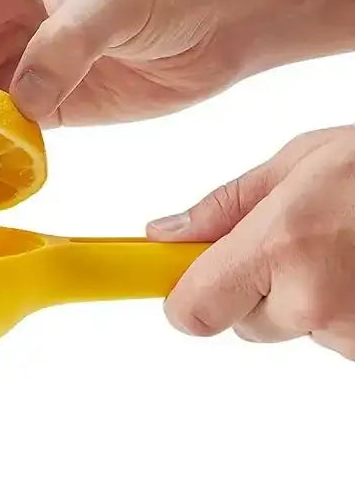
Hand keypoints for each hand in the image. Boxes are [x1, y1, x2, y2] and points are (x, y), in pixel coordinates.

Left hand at [149, 126, 354, 359]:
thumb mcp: (298, 164)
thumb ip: (226, 207)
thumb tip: (165, 235)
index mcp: (281, 247)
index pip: (194, 311)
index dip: (185, 298)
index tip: (181, 283)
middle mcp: (315, 300)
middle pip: (243, 322)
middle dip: (255, 287)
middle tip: (293, 241)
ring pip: (294, 328)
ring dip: (305, 297)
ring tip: (343, 246)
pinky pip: (337, 337)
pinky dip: (343, 310)